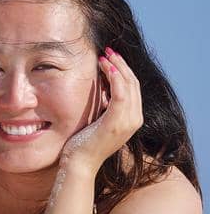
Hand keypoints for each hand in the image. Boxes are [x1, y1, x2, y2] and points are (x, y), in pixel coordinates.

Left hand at [60, 48, 142, 170]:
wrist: (79, 163)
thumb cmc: (83, 142)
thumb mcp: (97, 120)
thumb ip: (104, 106)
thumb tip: (100, 89)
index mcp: (131, 119)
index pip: (133, 88)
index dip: (123, 70)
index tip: (110, 58)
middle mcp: (134, 120)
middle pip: (134, 84)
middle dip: (122, 65)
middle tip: (108, 51)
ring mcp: (127, 122)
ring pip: (129, 86)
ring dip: (118, 67)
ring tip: (106, 56)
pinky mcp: (115, 123)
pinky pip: (120, 95)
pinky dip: (115, 79)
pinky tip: (106, 67)